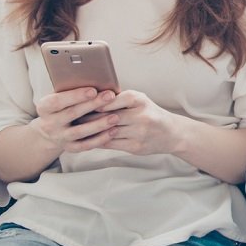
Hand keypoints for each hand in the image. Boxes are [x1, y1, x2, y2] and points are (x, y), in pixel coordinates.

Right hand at [31, 87, 119, 152]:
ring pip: (80, 132)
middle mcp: (49, 124)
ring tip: (116, 116)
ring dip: (99, 124)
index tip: (93, 90)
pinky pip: (86, 145)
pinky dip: (100, 138)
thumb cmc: (61, 106)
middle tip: (110, 96)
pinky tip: (114, 130)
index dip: (75, 96)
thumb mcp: (59, 97)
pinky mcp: (70, 148)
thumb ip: (70, 90)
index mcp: (44, 107)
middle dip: (92, 104)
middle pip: (72, 114)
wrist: (50, 130)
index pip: (57, 101)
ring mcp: (59, 137)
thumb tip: (94, 79)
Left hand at [62, 89, 179, 156]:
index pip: (114, 99)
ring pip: (108, 131)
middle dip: (90, 117)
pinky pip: (111, 144)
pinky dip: (98, 141)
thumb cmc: (150, 113)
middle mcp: (142, 116)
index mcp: (140, 100)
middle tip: (73, 117)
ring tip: (77, 128)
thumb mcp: (140, 100)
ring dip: (91, 130)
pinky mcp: (136, 147)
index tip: (82, 102)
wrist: (172, 133)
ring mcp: (139, 133)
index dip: (97, 102)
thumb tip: (90, 98)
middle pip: (108, 117)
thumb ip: (119, 99)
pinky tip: (89, 138)